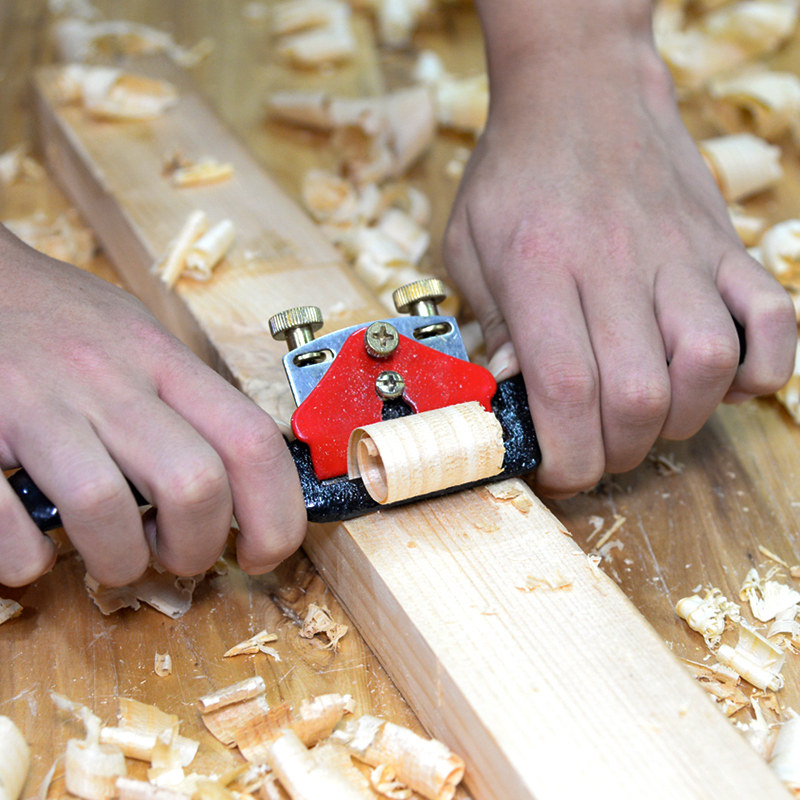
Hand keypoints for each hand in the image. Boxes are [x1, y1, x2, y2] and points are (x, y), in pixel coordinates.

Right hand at [0, 228, 305, 585]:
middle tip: (178, 554)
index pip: (252, 441)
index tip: (266, 551)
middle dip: (199, 547)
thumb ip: (186, 398)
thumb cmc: (59, 316)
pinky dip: (26, 560)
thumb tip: (242, 472)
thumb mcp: (139, 335)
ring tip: (113, 555)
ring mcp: (39, 402)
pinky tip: (32, 549)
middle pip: (194, 484)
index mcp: (161, 357)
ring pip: (106, 507)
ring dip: (120, 561)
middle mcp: (109, 377)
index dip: (276, 514)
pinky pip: (9, 525)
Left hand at [444, 28, 795, 497]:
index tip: (558, 472)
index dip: (567, 453)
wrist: (579, 91)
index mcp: (540, 267)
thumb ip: (488, 324)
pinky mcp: (723, 245)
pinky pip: (774, 317)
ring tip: (648, 414)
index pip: (565, 386)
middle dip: (617, 451)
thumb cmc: (514, 175)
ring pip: (708, 364)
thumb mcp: (467, 246)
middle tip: (596, 449)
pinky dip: (761, 367)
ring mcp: (680, 252)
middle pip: (638, 393)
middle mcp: (615, 263)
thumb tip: (507, 396)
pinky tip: (720, 379)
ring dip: (679, 417)